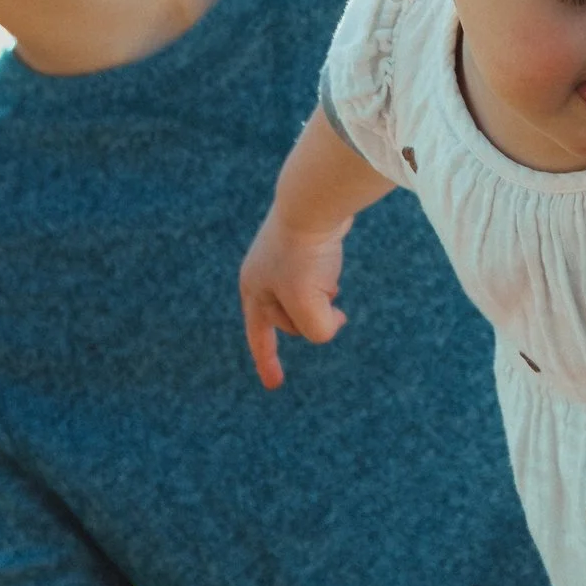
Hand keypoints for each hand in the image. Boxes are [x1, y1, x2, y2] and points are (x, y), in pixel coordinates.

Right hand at [240, 204, 349, 389]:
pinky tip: (331, 266)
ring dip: (322, 297)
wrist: (315, 200)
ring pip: (308, 299)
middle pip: (292, 319)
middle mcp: (262, 276)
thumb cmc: (305, 254)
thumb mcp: (308, 306)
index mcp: (253, 290)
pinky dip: (329, 281)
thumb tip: (332, 321)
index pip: (260, 338)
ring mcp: (281, 261)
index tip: (275, 384)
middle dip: (312, 316)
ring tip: (326, 276)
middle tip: (328, 301)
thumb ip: (316, 330)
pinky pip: (318, 279)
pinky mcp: (302, 248)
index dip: (267, 362)